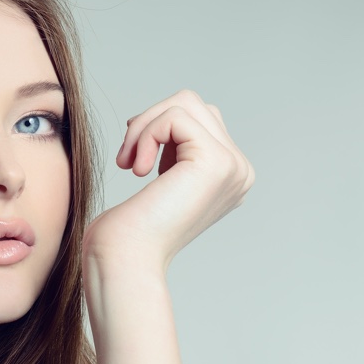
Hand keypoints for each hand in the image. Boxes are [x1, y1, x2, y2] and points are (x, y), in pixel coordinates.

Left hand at [83, 90, 254, 272]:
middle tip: (125, 159)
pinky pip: (175, 116)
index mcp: (228, 177)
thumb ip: (178, 150)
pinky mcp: (215, 161)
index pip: (199, 119)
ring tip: (128, 163)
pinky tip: (135, 169)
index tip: (133, 159)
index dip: (158, 129)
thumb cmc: (128, 231)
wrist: (125, 260)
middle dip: (149, 122)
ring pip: (184, 103)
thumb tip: (175, 117)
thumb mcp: (161, 180)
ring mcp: (233, 166)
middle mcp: (239, 171)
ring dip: (144, 127)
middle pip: (194, 104)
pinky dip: (146, 134)